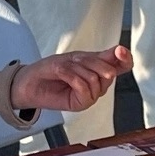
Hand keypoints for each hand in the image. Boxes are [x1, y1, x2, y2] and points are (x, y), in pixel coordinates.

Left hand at [10, 47, 130, 112]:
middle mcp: (98, 82)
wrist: (29, 83)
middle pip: (109, 71)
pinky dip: (72, 78)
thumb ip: (96, 58)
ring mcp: (92, 94)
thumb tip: (116, 54)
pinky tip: (64, 79)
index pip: (122, 65)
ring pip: (95, 79)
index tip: (120, 51)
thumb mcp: (72, 57)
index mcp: (99, 68)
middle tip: (76, 60)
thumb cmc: (48, 69)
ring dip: (77, 70)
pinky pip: (84, 87)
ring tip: (64, 71)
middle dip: (92, 62)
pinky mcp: (82, 104)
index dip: (125, 58)